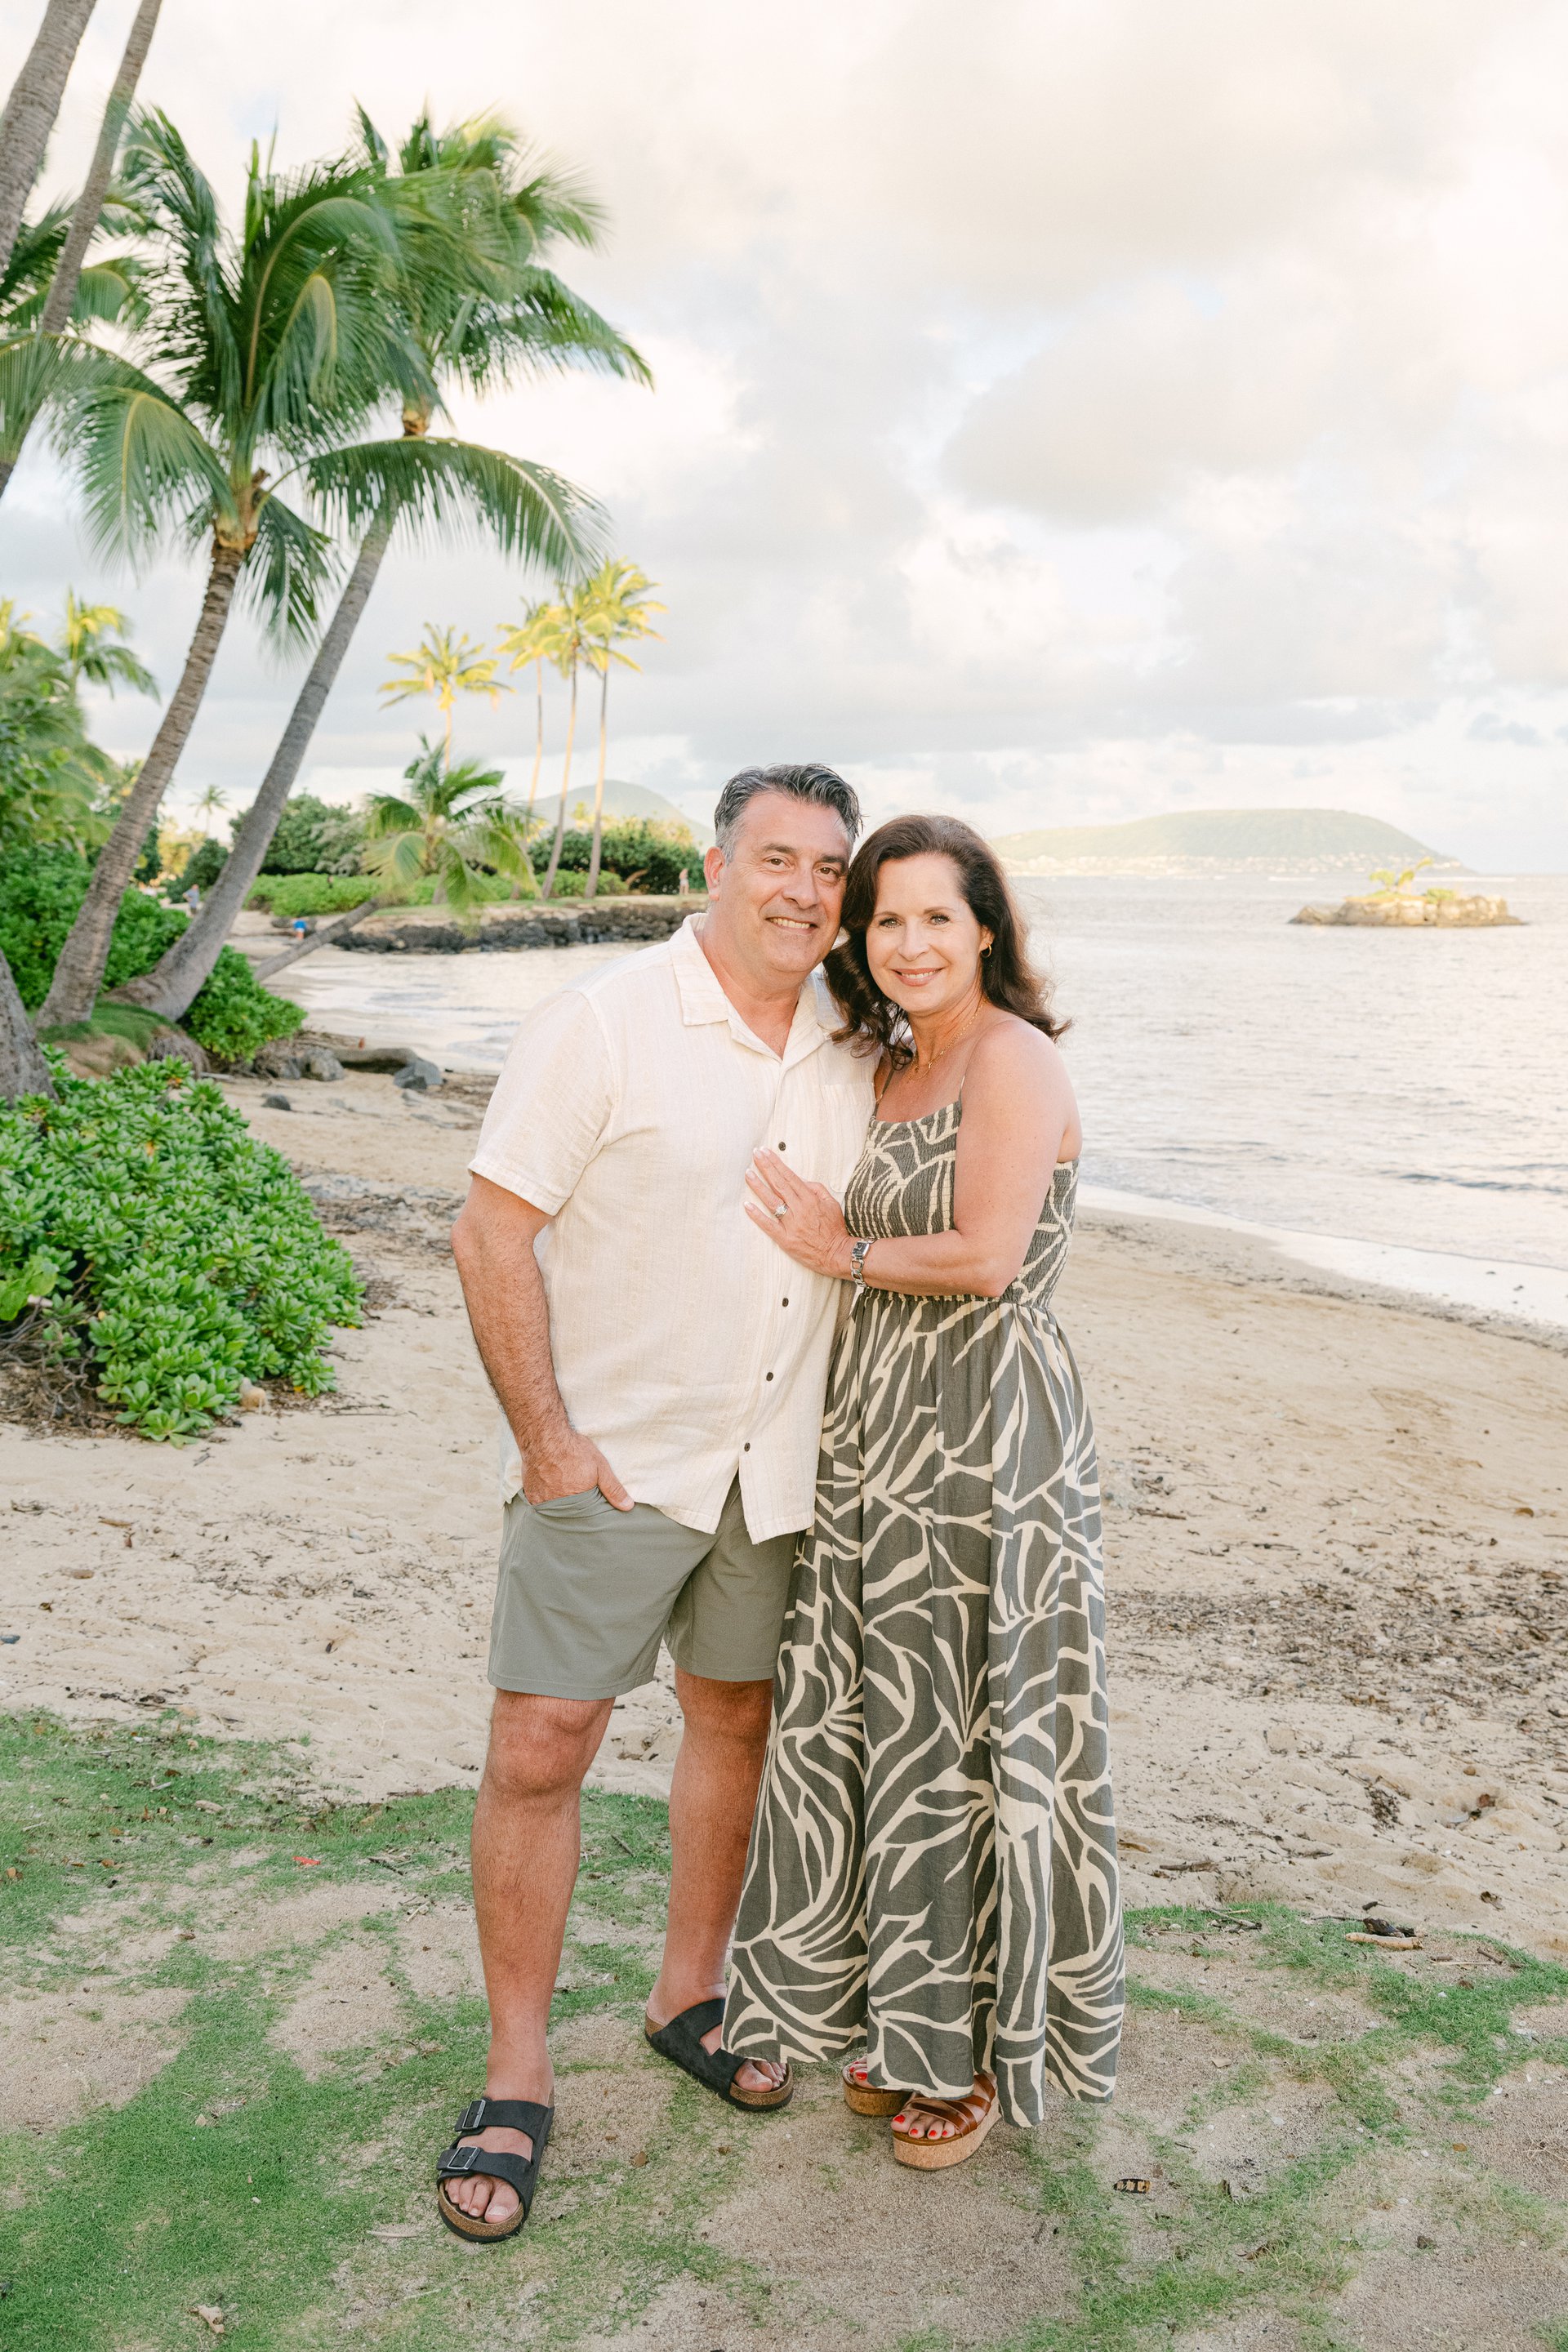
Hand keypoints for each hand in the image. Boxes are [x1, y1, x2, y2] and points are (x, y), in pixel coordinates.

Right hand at [522, 1429, 633, 1510]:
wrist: (544, 1436)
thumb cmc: (573, 1450)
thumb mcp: (600, 1467)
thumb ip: (613, 1489)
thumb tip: (628, 1507)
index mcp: (576, 1502)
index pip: (585, 1518)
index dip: (588, 1513)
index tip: (589, 1507)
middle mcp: (557, 1506)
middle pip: (568, 1515)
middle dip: (574, 1510)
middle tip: (575, 1496)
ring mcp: (541, 1502)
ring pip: (553, 1511)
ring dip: (559, 1505)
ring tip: (563, 1492)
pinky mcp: (530, 1494)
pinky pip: (540, 1504)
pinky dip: (546, 1500)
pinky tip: (550, 1490)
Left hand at [744, 1150, 853, 1277]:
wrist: (836, 1254)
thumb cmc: (834, 1229)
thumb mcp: (832, 1204)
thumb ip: (817, 1189)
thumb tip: (801, 1179)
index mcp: (810, 1199)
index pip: (789, 1176)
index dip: (776, 1163)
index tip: (766, 1152)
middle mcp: (799, 1209)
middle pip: (779, 1184)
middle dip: (766, 1167)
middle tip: (755, 1155)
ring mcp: (791, 1224)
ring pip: (771, 1201)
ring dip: (758, 1186)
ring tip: (748, 1174)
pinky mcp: (785, 1239)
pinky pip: (768, 1225)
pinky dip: (757, 1215)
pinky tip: (747, 1205)